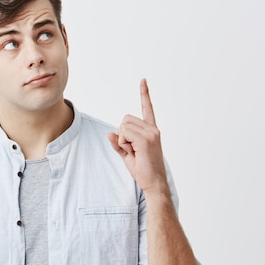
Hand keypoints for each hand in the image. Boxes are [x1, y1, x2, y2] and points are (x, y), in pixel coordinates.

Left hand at [107, 78, 167, 194]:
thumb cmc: (143, 171)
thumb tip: (110, 134)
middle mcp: (152, 129)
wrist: (154, 184)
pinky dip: (124, 144)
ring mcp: (151, 133)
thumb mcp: (128, 156)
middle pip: (125, 119)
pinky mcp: (146, 139)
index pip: (147, 108)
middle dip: (122, 135)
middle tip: (132, 150)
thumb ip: (119, 144)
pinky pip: (124, 134)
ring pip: (123, 126)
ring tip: (134, 153)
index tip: (143, 80)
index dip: (144, 94)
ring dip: (123, 140)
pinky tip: (134, 153)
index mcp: (151, 130)